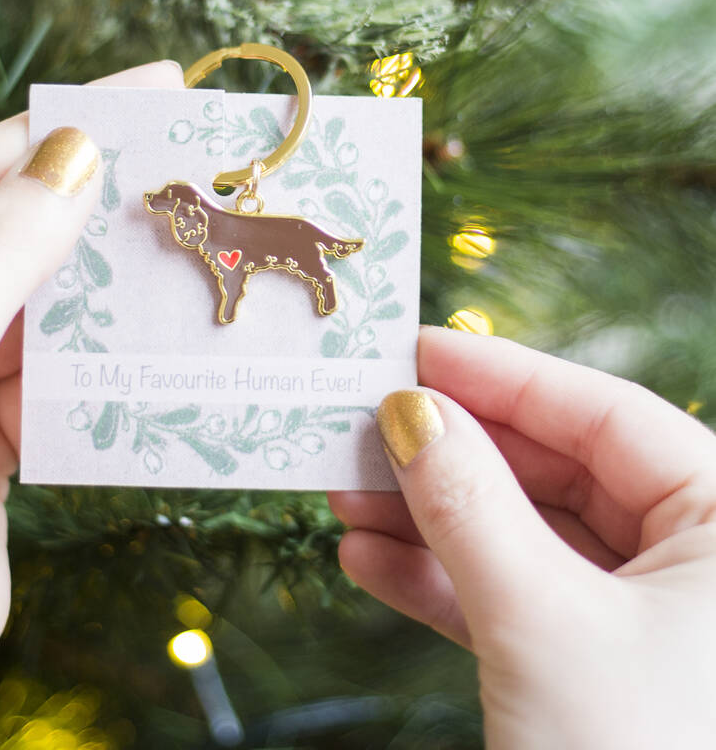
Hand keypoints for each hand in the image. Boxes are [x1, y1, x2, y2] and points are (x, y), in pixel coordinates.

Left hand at [0, 61, 182, 749]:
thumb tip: (72, 155)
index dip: (65, 129)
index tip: (154, 91)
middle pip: (11, 222)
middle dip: (98, 200)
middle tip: (192, 165)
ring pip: (43, 291)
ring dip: (110, 278)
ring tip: (192, 244)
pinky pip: (55, 357)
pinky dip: (105, 348)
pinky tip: (157, 332)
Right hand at [330, 326, 715, 748]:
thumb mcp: (544, 622)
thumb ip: (469, 506)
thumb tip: (409, 413)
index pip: (603, 414)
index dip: (500, 376)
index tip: (412, 350)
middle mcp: (699, 563)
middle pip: (553, 473)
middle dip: (448, 457)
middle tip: (360, 427)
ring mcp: (647, 621)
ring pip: (525, 538)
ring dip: (428, 518)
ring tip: (343, 495)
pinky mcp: (598, 671)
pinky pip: (515, 601)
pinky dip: (443, 583)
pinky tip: (370, 562)